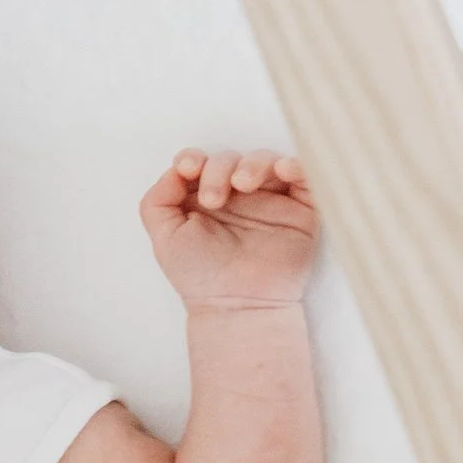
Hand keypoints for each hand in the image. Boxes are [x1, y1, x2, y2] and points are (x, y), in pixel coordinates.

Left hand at [141, 150, 319, 309]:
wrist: (237, 304)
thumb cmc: (200, 276)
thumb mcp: (164, 237)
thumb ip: (158, 200)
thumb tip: (175, 171)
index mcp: (204, 198)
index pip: (200, 163)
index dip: (193, 158)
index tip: (189, 168)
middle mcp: (237, 196)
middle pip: (230, 159)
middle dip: (218, 169)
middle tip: (214, 199)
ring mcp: (269, 200)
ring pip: (265, 161)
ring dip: (253, 163)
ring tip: (243, 184)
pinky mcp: (300, 209)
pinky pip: (304, 176)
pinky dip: (296, 164)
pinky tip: (283, 168)